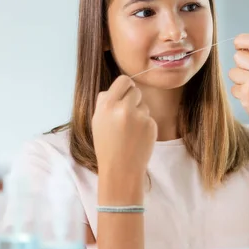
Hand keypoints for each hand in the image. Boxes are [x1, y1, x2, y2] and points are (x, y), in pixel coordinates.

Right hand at [92, 75, 156, 204]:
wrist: (120, 168)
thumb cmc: (107, 144)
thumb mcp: (98, 120)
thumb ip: (106, 102)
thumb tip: (116, 88)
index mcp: (107, 105)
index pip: (123, 80)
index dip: (126, 87)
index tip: (125, 93)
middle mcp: (123, 108)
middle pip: (136, 90)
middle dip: (133, 100)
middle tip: (127, 115)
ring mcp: (139, 116)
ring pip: (144, 104)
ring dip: (139, 113)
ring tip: (129, 130)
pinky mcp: (151, 124)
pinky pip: (149, 117)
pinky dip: (145, 125)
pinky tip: (137, 137)